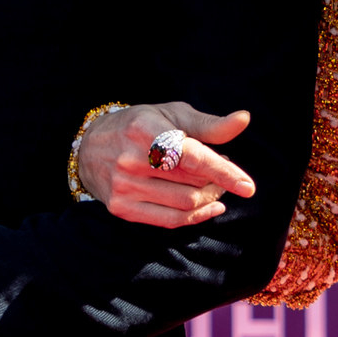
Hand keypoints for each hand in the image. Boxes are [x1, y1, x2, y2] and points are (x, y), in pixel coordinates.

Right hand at [79, 101, 255, 227]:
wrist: (90, 147)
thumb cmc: (140, 125)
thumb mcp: (171, 115)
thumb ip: (208, 124)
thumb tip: (244, 120)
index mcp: (145, 130)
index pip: (192, 157)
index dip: (223, 172)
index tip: (248, 186)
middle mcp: (131, 160)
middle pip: (193, 182)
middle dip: (217, 179)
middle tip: (221, 170)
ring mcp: (124, 187)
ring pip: (185, 204)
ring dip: (209, 197)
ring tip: (214, 185)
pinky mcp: (121, 208)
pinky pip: (170, 221)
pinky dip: (196, 217)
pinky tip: (211, 207)